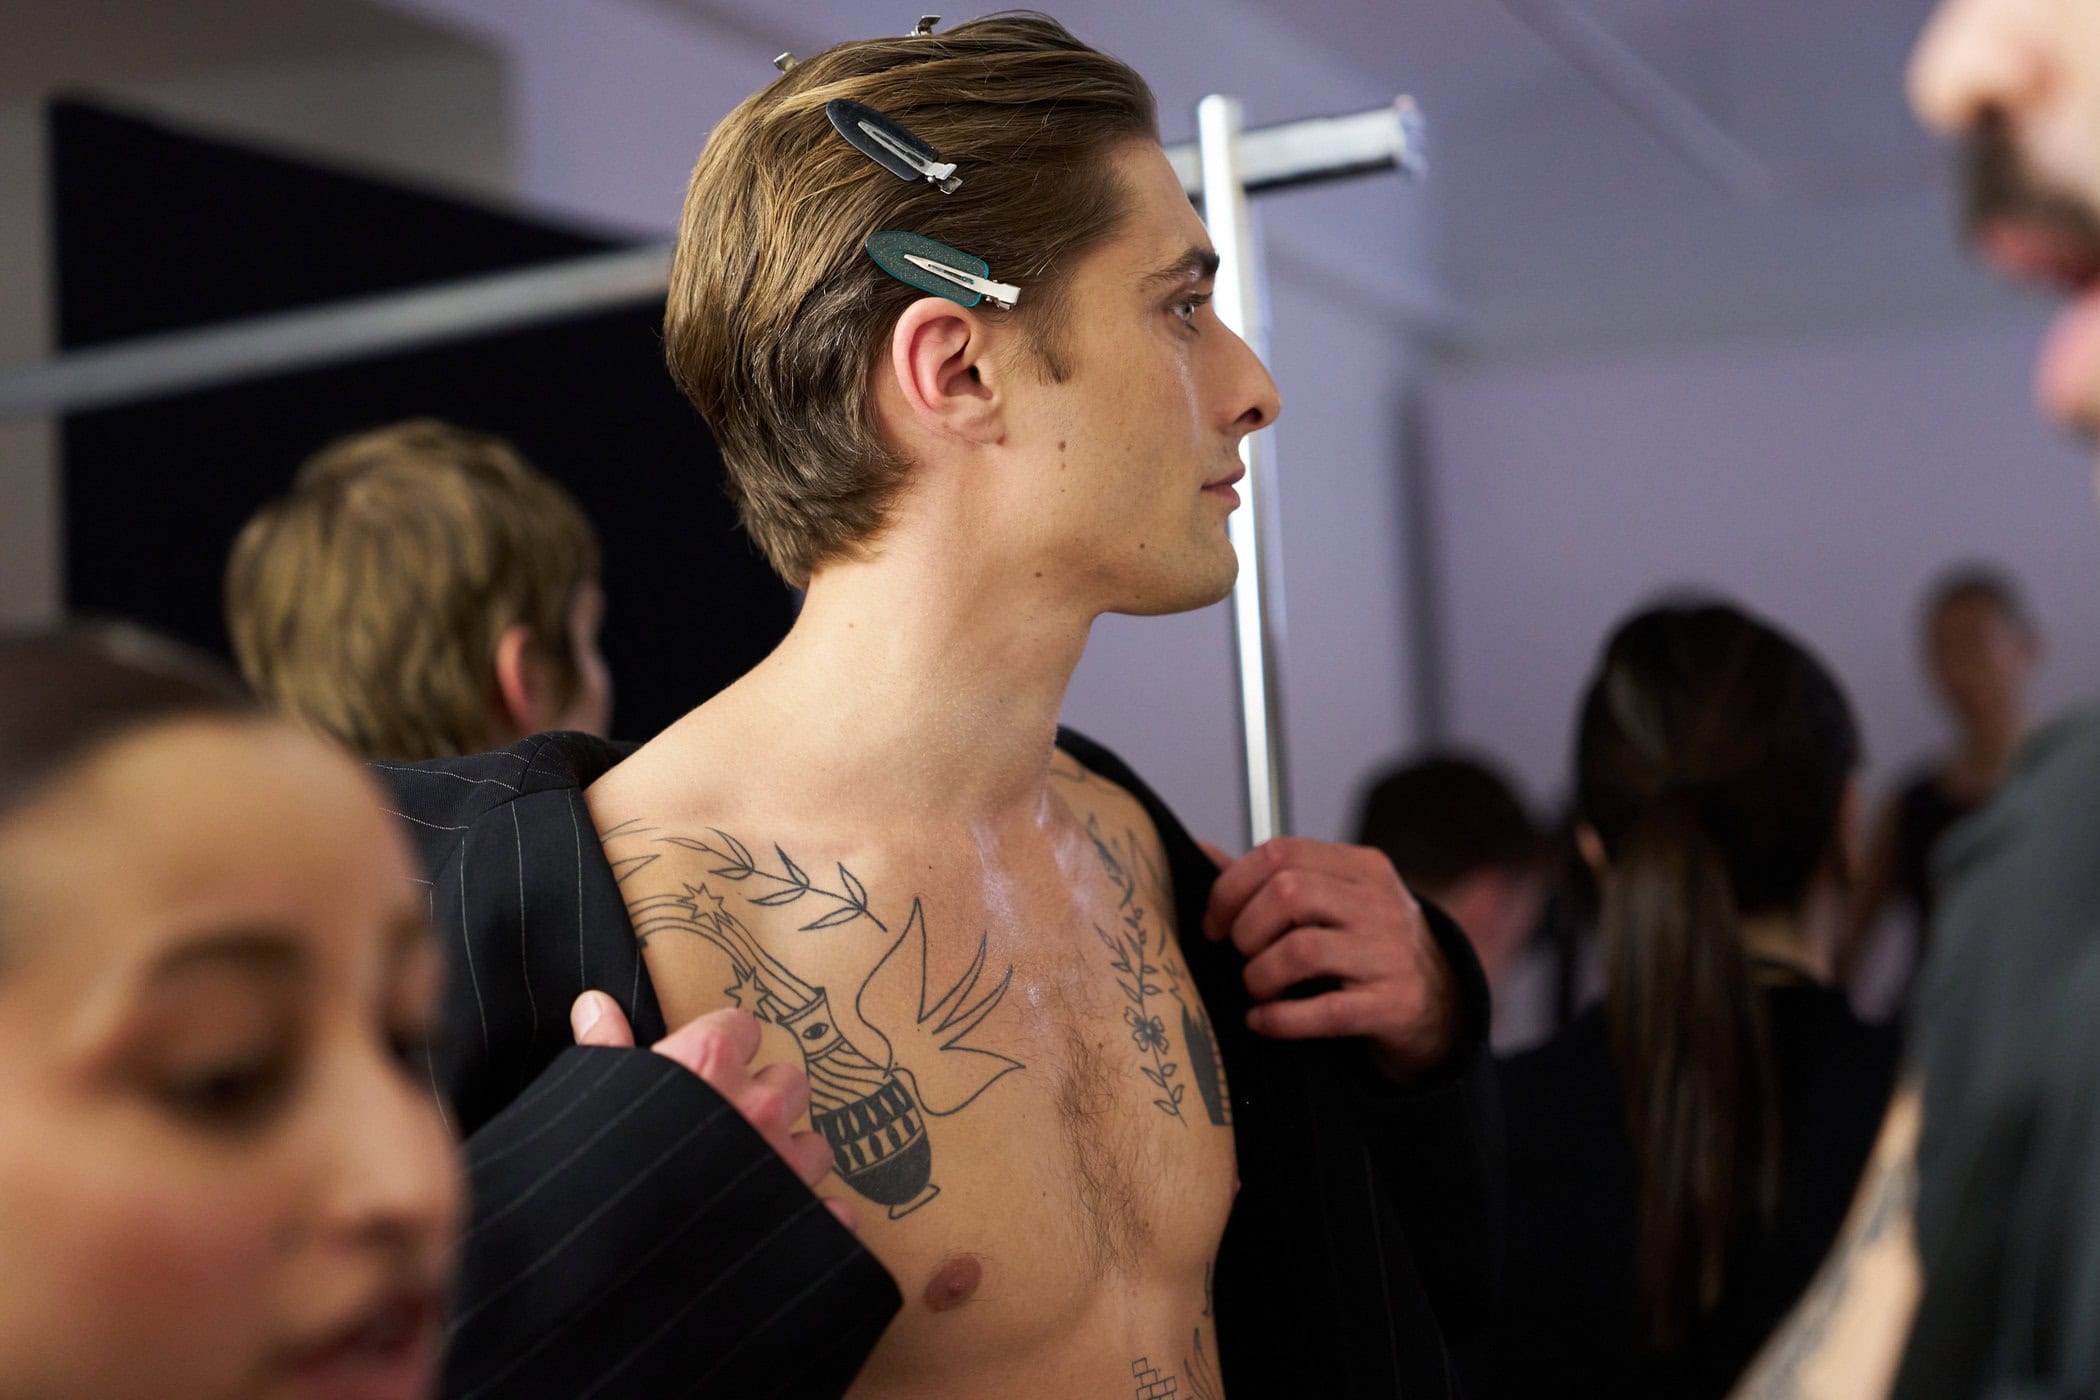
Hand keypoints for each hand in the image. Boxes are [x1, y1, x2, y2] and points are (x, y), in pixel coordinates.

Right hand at [570, 992, 855, 1232]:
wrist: (601, 1264)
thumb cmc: (592, 1175)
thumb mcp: (592, 1098)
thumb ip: (606, 1046)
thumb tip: (596, 1004)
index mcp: (709, 1064)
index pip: (742, 1027)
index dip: (724, 1048)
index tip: (707, 1069)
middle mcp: (758, 1106)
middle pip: (789, 1081)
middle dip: (765, 1099)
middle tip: (730, 1125)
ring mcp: (785, 1165)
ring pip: (815, 1145)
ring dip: (789, 1158)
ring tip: (753, 1178)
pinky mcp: (800, 1220)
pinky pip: (831, 1211)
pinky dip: (813, 1218)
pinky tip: (783, 1225)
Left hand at [1200, 837, 1457, 1077]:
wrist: (1441, 1003)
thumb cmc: (1367, 945)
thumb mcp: (1333, 900)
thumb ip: (1271, 878)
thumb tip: (1199, 850)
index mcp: (1362, 866)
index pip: (1281, 852)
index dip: (1231, 887)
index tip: (1215, 923)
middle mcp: (1380, 903)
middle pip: (1288, 892)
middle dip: (1246, 929)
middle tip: (1239, 954)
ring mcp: (1390, 954)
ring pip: (1302, 950)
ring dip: (1259, 975)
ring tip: (1255, 988)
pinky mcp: (1394, 1005)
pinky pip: (1324, 1011)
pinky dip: (1280, 1019)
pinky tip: (1262, 1020)